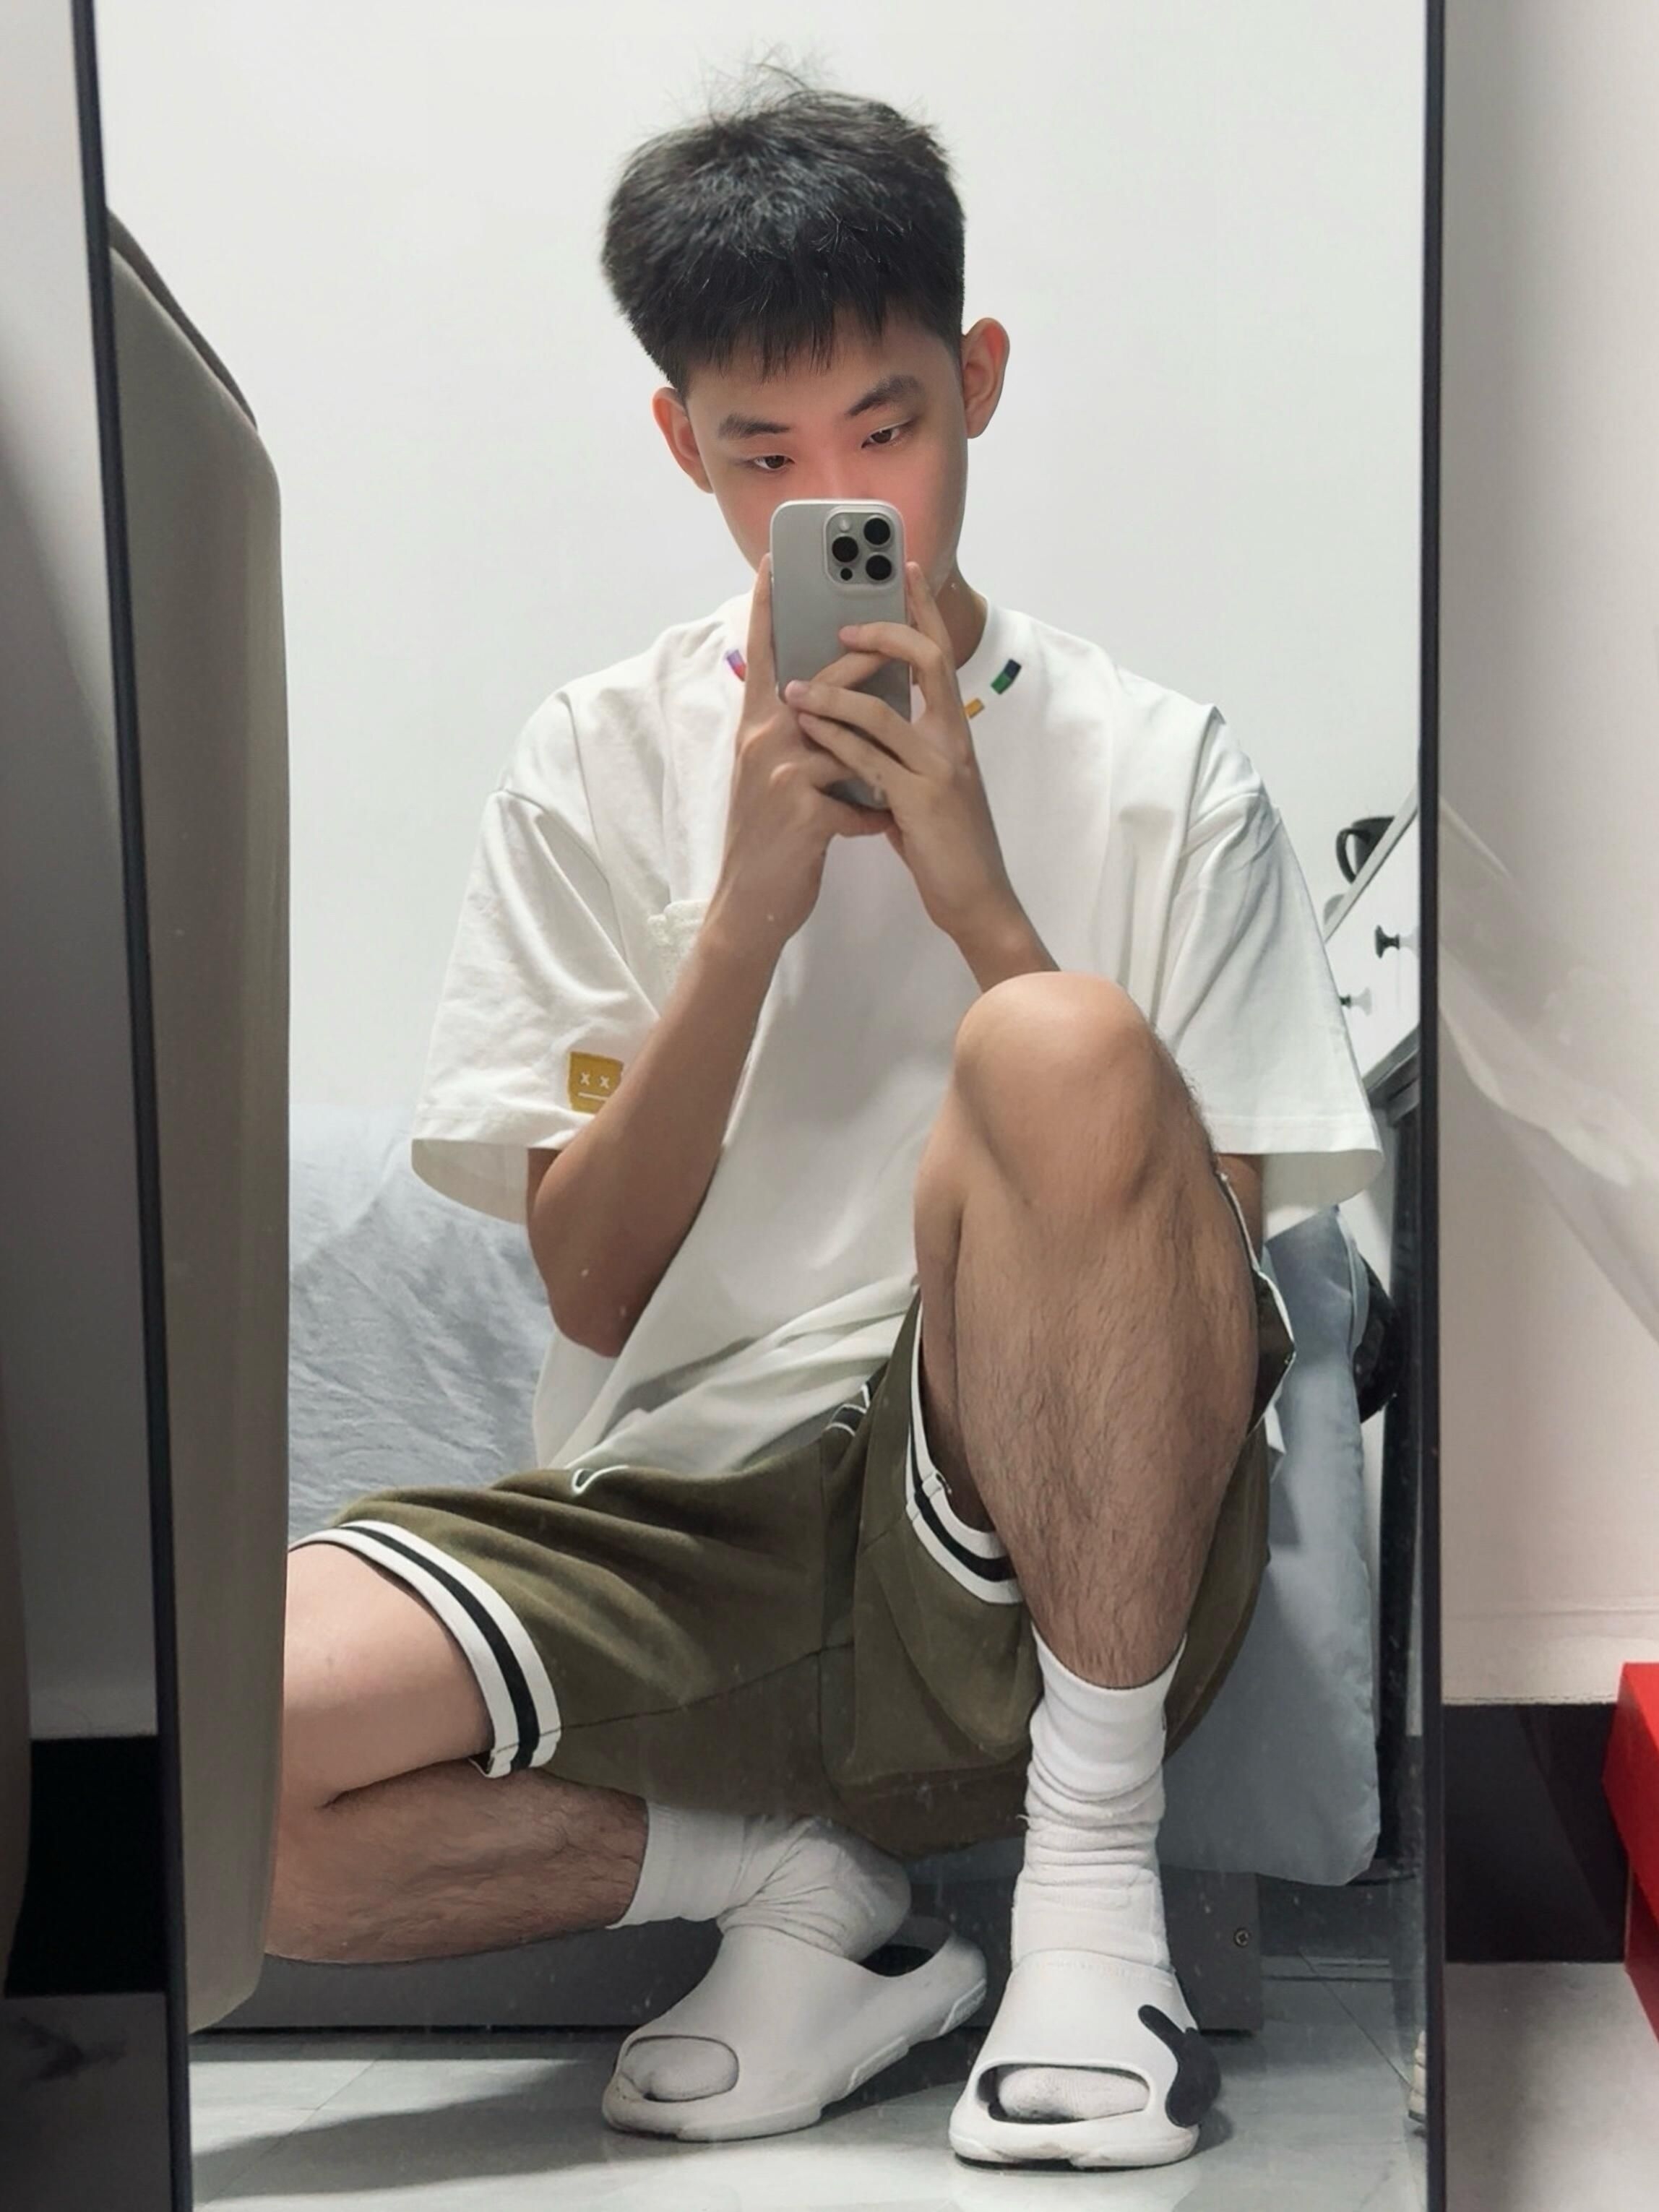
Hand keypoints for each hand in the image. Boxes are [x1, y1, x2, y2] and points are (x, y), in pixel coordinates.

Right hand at [709, 552, 892, 958]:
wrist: (750, 905)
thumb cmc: (771, 838)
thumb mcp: (771, 775)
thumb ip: (793, 734)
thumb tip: (825, 699)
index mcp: (757, 725)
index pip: (764, 652)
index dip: (769, 605)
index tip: (777, 559)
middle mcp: (764, 739)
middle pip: (824, 679)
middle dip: (866, 658)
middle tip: (894, 635)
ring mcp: (782, 774)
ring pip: (847, 736)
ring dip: (879, 753)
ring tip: (898, 766)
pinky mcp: (805, 812)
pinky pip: (859, 798)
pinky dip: (875, 814)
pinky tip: (879, 829)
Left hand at [782, 561, 1020, 944]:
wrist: (976, 900)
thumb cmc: (945, 845)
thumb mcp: (927, 786)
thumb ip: (902, 751)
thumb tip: (865, 724)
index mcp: (952, 732)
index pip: (939, 657)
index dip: (923, 611)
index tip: (904, 570)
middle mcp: (951, 740)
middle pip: (928, 661)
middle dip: (885, 632)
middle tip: (842, 621)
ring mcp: (938, 769)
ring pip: (883, 712)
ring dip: (834, 693)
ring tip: (793, 687)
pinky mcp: (919, 802)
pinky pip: (869, 761)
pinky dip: (835, 741)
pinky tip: (807, 731)